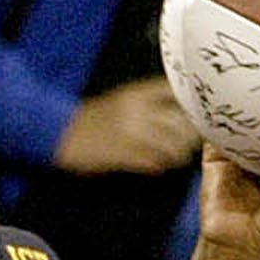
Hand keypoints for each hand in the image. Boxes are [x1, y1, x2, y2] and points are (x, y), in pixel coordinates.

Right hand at [54, 77, 198, 175]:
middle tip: (187, 143)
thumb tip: (180, 114)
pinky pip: (155, 164)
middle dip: (189, 136)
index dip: (191, 104)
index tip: (198, 114)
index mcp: (136, 93)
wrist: (61, 131)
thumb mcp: (120, 100)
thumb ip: (149, 103)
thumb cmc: (93, 119)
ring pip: (173, 147)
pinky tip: (154, 164)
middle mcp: (137, 111)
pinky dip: (160, 166)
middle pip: (181, 123)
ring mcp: (131, 134)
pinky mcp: (125, 155)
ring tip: (171, 157)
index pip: (175, 92)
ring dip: (177, 155)